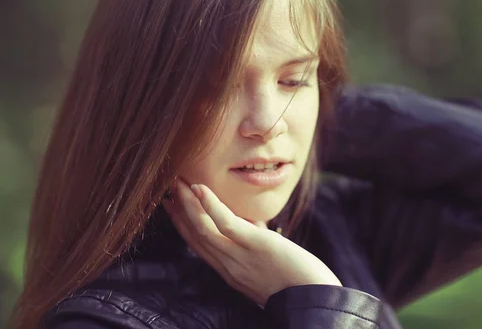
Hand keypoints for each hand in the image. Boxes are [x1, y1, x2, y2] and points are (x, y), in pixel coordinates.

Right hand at [162, 179, 341, 305]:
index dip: (181, 223)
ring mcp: (239, 257)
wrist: (315, 298)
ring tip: (178, 182)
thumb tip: (253, 222)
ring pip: (202, 229)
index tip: (170, 204)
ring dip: (187, 204)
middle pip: (194, 235)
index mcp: (230, 270)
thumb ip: (255, 242)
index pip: (198, 245)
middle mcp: (228, 266)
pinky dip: (210, 206)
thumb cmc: (296, 280)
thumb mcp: (265, 261)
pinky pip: (226, 224)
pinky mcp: (255, 246)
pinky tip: (201, 189)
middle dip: (178, 210)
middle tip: (167, 186)